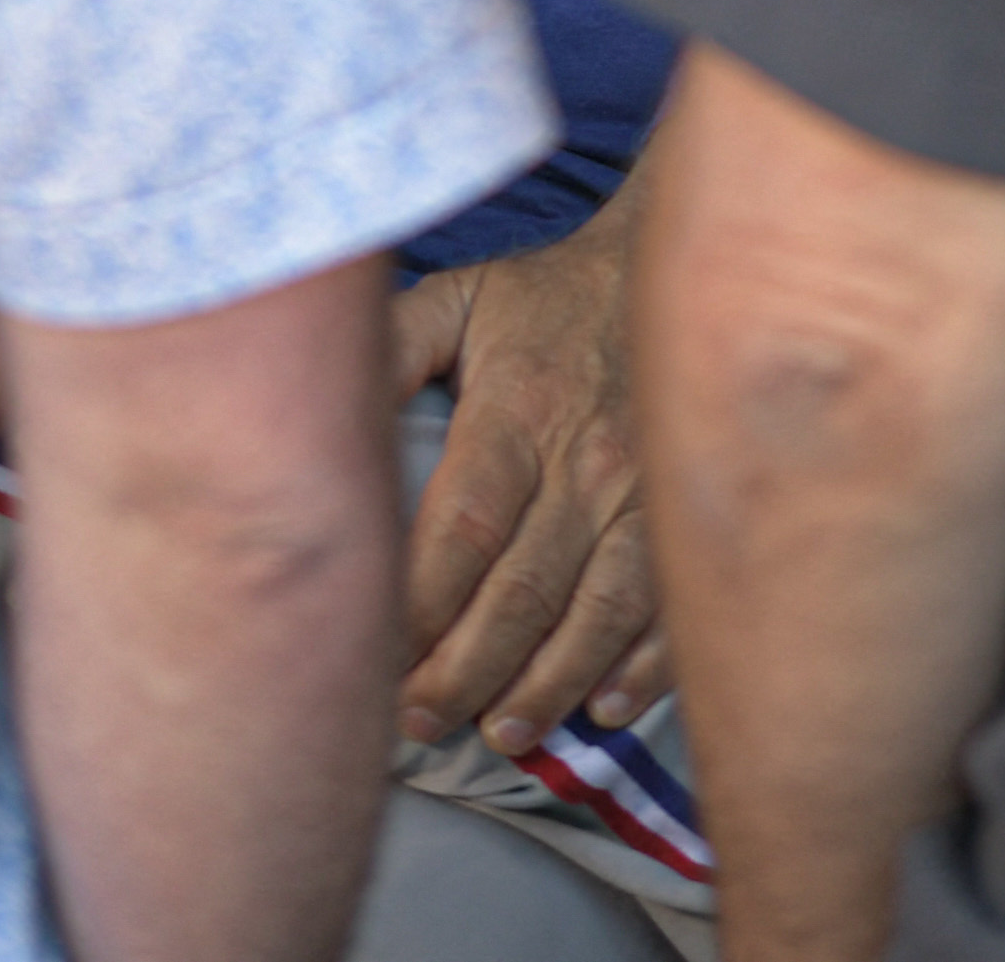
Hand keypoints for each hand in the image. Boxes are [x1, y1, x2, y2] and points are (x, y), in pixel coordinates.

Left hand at [386, 177, 670, 755]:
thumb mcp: (457, 300)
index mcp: (520, 408)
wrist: (669, 270)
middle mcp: (587, 459)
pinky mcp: (690, 513)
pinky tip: (601, 709)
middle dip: (468, 667)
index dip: (421, 603)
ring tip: (498, 733)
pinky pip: (671, 603)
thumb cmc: (542, 300)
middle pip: (525, 587)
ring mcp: (648, 494)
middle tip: (417, 721)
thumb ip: (388, 350)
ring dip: (549, 682)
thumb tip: (315, 407)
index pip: (466, 525)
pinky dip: (642, 667)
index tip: (377, 660)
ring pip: (600, 610)